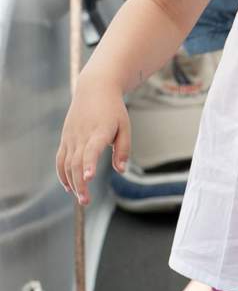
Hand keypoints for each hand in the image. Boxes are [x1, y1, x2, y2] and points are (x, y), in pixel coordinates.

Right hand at [56, 81, 129, 205]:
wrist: (94, 89)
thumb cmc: (113, 110)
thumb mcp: (125, 127)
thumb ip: (123, 149)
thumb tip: (121, 170)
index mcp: (98, 131)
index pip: (91, 150)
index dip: (89, 164)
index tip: (89, 177)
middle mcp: (81, 135)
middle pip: (76, 163)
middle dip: (80, 183)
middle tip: (86, 201)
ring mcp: (71, 137)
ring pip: (66, 163)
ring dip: (71, 182)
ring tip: (80, 198)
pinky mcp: (66, 138)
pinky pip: (61, 159)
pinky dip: (62, 173)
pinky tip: (69, 187)